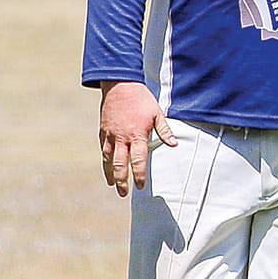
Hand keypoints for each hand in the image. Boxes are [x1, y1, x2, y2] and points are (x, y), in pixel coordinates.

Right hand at [99, 82, 174, 196]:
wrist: (120, 85)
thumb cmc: (141, 99)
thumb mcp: (157, 113)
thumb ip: (165, 131)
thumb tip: (174, 144)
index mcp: (137, 135)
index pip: (138, 161)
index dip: (139, 175)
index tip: (140, 186)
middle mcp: (122, 138)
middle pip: (120, 165)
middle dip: (122, 181)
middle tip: (123, 193)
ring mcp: (110, 135)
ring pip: (108, 159)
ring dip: (110, 174)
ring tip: (113, 185)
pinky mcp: (103, 130)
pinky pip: (103, 148)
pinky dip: (105, 160)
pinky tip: (107, 167)